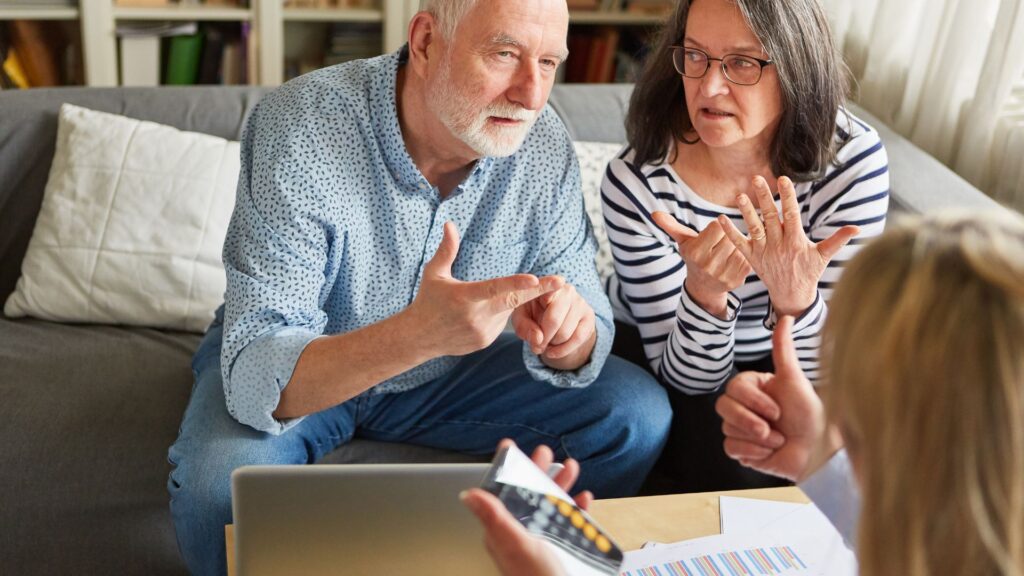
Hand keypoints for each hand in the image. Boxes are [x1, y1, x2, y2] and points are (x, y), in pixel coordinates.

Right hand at [409, 222, 562, 356]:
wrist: (419, 338)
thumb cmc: (427, 301)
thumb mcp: (433, 274)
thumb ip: (446, 250)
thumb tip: (450, 224)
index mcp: (465, 297)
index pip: (495, 288)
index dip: (516, 284)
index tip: (534, 278)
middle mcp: (476, 316)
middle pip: (514, 301)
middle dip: (539, 291)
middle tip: (561, 281)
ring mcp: (483, 331)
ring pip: (507, 311)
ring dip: (503, 302)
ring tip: (475, 303)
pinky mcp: (486, 341)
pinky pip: (501, 323)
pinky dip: (497, 314)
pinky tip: (476, 315)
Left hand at [460, 440, 591, 575]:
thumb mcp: (516, 545)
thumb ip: (494, 517)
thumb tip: (469, 495)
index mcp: (505, 531)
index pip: (503, 492)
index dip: (508, 469)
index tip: (511, 447)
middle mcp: (521, 535)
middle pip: (529, 495)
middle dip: (539, 472)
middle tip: (546, 453)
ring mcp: (541, 542)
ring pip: (550, 506)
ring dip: (561, 486)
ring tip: (571, 468)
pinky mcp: (560, 550)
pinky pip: (568, 524)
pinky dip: (577, 510)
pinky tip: (584, 500)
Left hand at [511, 283, 596, 367]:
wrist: (553, 320)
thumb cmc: (532, 314)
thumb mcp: (521, 318)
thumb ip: (524, 327)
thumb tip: (538, 340)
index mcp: (547, 285)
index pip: (548, 287)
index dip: (548, 290)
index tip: (545, 298)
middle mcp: (567, 290)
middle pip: (554, 320)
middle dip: (542, 338)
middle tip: (536, 346)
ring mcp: (580, 303)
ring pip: (564, 333)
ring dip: (552, 344)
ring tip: (545, 344)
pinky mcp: (589, 316)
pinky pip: (577, 339)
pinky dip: (562, 350)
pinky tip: (552, 352)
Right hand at [652, 211, 751, 317]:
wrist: (703, 286)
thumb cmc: (694, 256)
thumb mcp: (683, 242)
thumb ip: (671, 226)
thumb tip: (655, 214)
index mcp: (695, 253)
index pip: (717, 226)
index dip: (716, 227)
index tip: (712, 233)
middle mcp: (708, 265)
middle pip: (729, 236)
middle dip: (727, 236)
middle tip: (720, 243)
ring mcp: (723, 275)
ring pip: (739, 246)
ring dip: (736, 246)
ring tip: (727, 251)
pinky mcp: (737, 280)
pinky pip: (747, 258)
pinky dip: (744, 256)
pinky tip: (735, 259)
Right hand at [715, 316, 829, 480]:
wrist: (817, 451)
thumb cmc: (809, 414)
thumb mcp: (794, 379)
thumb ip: (783, 348)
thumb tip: (786, 316)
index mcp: (753, 388)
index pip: (733, 388)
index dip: (753, 401)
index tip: (777, 410)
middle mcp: (744, 406)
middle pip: (723, 407)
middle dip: (750, 421)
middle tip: (774, 428)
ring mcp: (741, 428)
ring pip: (727, 428)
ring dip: (758, 438)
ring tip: (778, 440)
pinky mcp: (741, 450)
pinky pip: (731, 448)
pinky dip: (753, 452)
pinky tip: (769, 452)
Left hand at [718, 176, 858, 315]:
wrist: (791, 295)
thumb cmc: (809, 272)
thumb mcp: (824, 256)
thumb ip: (838, 240)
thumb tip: (858, 229)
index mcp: (796, 241)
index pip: (791, 215)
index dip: (788, 197)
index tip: (784, 179)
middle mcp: (778, 245)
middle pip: (770, 217)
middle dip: (764, 197)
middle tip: (756, 178)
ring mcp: (764, 251)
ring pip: (754, 228)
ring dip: (745, 212)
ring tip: (738, 195)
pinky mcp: (752, 258)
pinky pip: (738, 244)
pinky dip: (729, 232)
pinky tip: (720, 218)